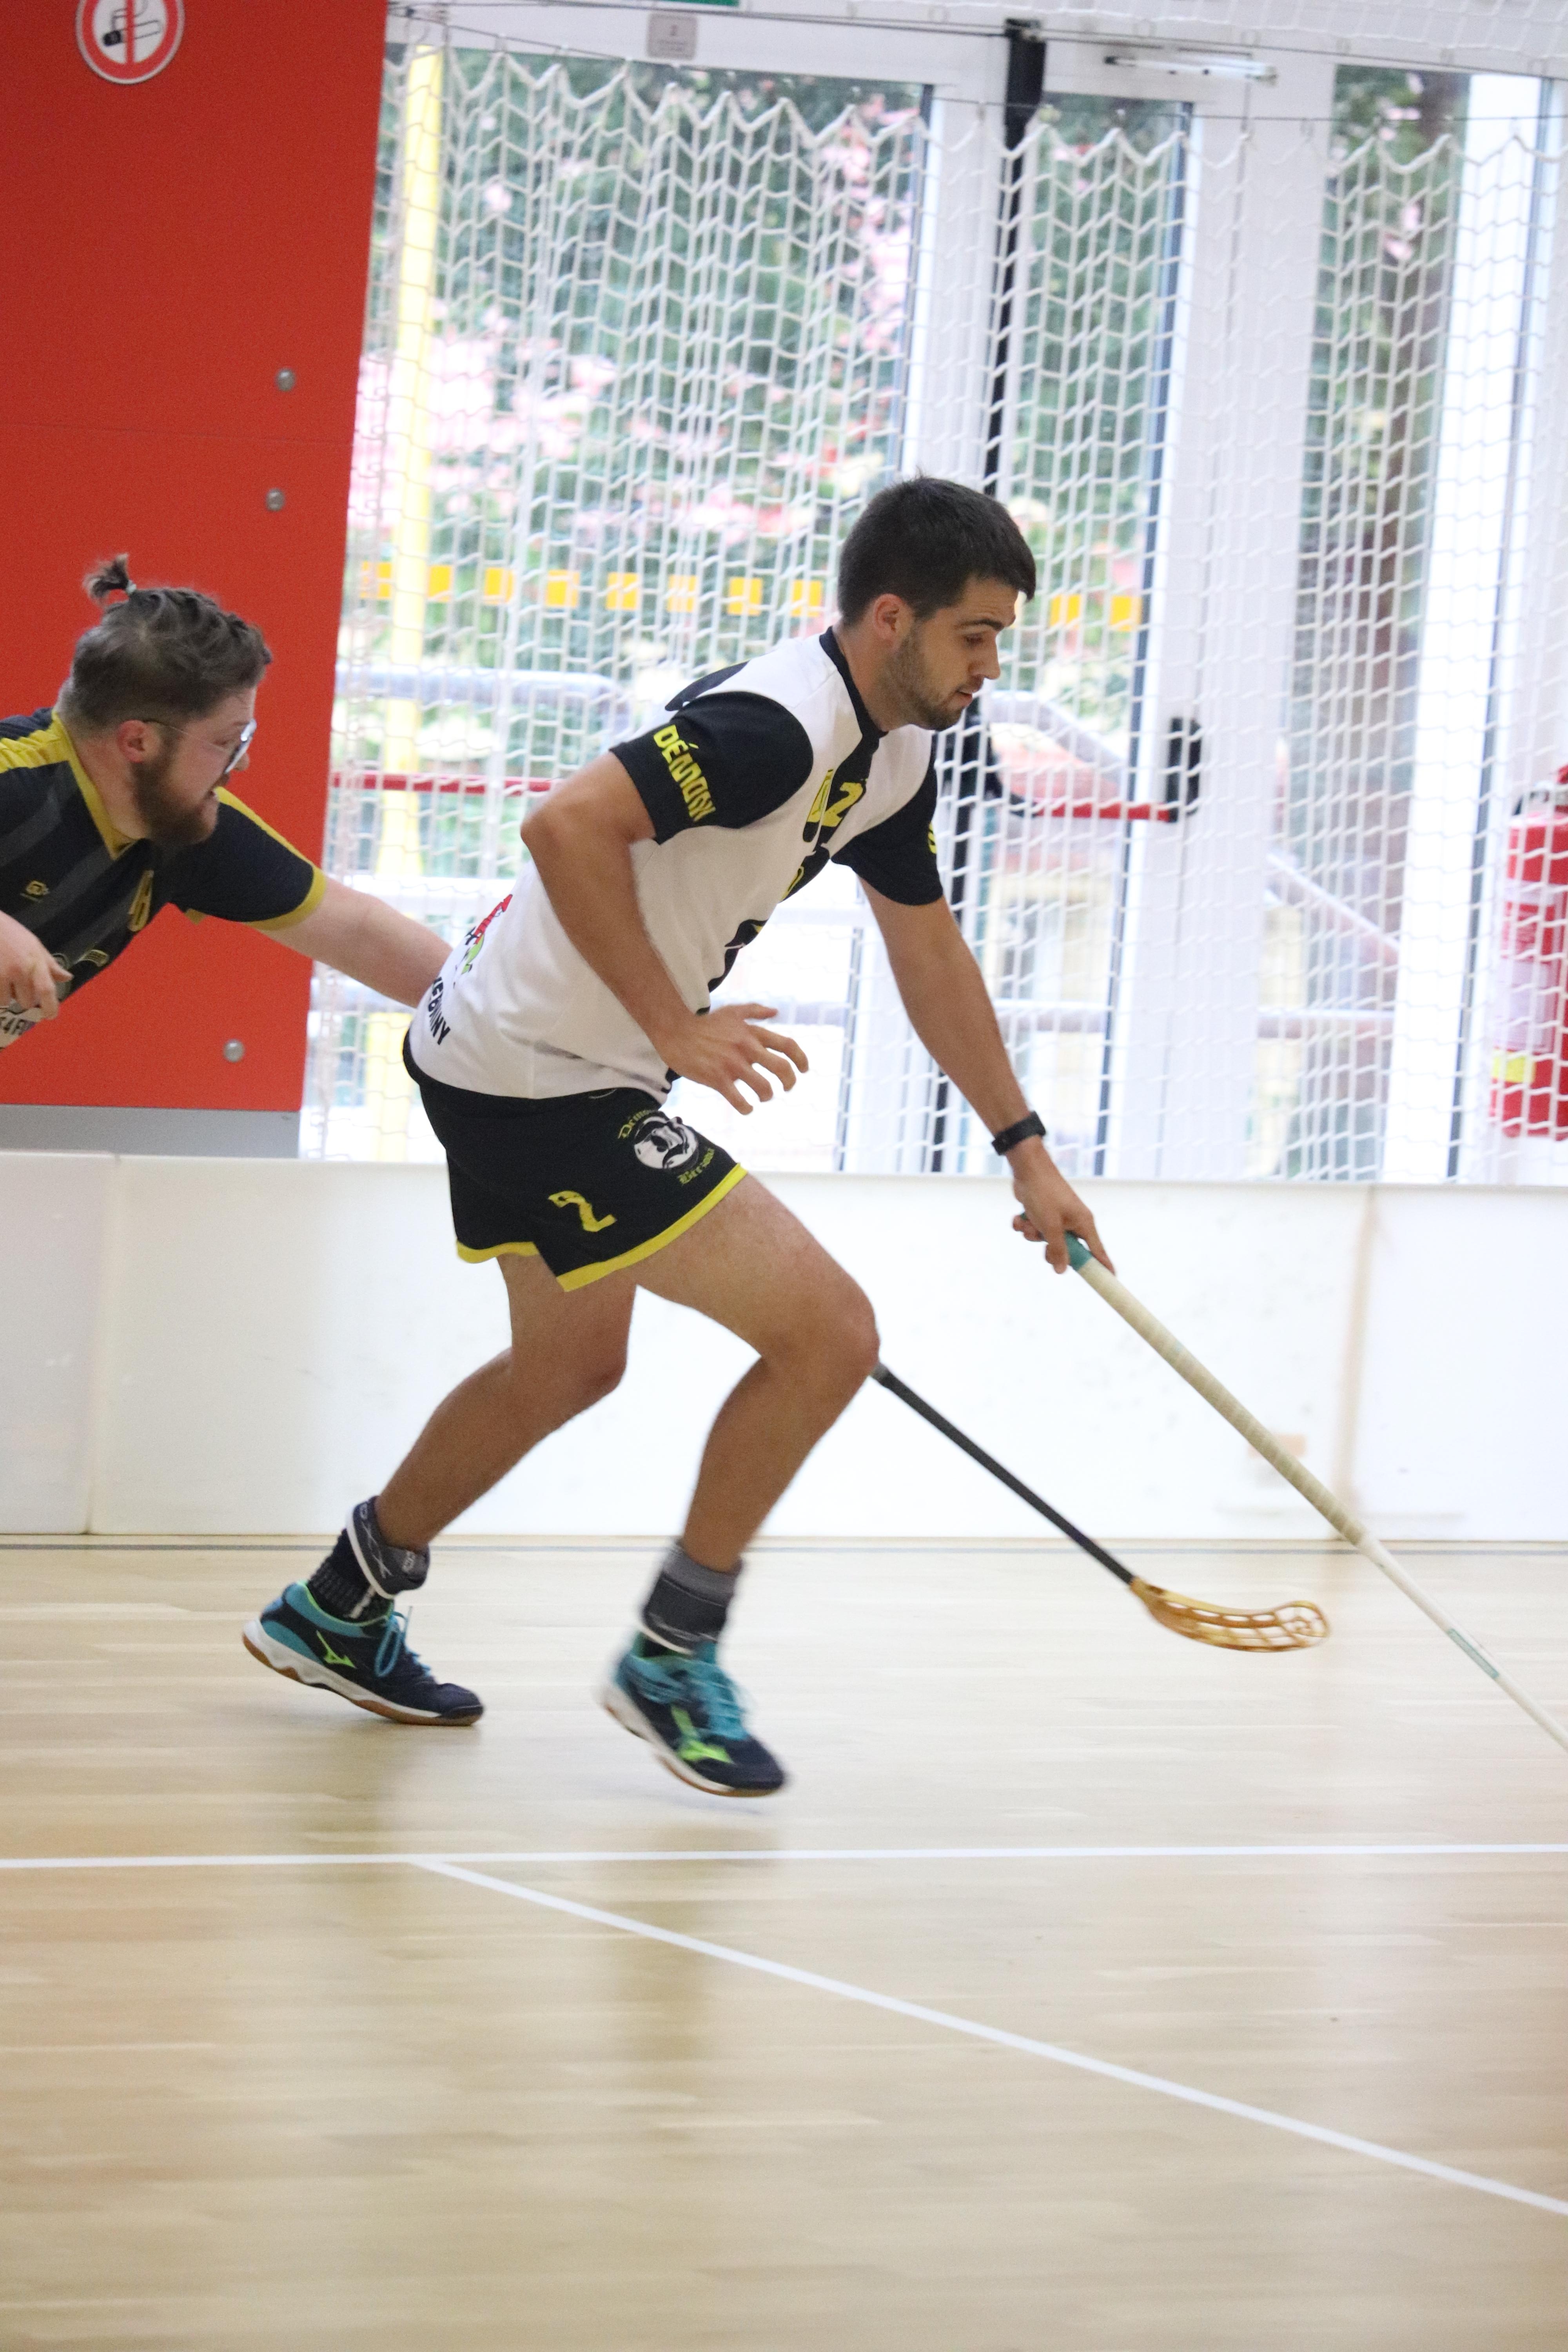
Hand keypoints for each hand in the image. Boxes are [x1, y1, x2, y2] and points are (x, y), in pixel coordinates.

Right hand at [0, 911, 69, 1021]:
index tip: (50, 1016)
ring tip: (4, 976)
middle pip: (27, 1001)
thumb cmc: (10, 933)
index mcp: (36, 961)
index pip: (47, 990)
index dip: (51, 1006)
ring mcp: (3, 975)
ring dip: (6, 995)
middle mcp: (21, 970)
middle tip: (17, 984)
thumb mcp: (34, 944)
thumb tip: (67, 978)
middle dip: (23, 997)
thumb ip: (49, 964)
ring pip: (8, 1000)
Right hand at [658, 1002, 807, 1113]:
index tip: (804, 1069)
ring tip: (762, 1097)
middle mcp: (747, 1048)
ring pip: (763, 1087)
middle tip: (787, 1088)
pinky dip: (746, 1108)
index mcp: (752, 1033)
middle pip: (782, 1068)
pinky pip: (739, 1100)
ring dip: (767, 1096)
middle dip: (789, 1082)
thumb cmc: (704, 1024)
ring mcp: (733, 1064)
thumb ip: (755, 1011)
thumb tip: (776, 1012)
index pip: (787, 1045)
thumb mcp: (732, 1011)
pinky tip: (746, 1108)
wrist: (675, 1032)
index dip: (801, 1059)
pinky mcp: (718, 1079)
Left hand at [1007, 1143, 1112, 1275]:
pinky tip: (1020, 1217)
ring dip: (1032, 1234)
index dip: (1102, 1265)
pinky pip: (1034, 1229)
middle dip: (1049, 1248)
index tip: (1110, 1279)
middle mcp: (1073, 1221)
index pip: (1097, 1250)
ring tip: (1028, 1221)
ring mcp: (1057, 1217)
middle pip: (1066, 1250)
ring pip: (1045, 1240)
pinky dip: (1025, 1225)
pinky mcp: (1042, 1213)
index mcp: (1083, 1223)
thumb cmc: (1044, 1194)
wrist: (1027, 1169)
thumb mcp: (1050, 1226)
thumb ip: (1057, 1249)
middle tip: (1044, 1244)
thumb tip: (1062, 1270)